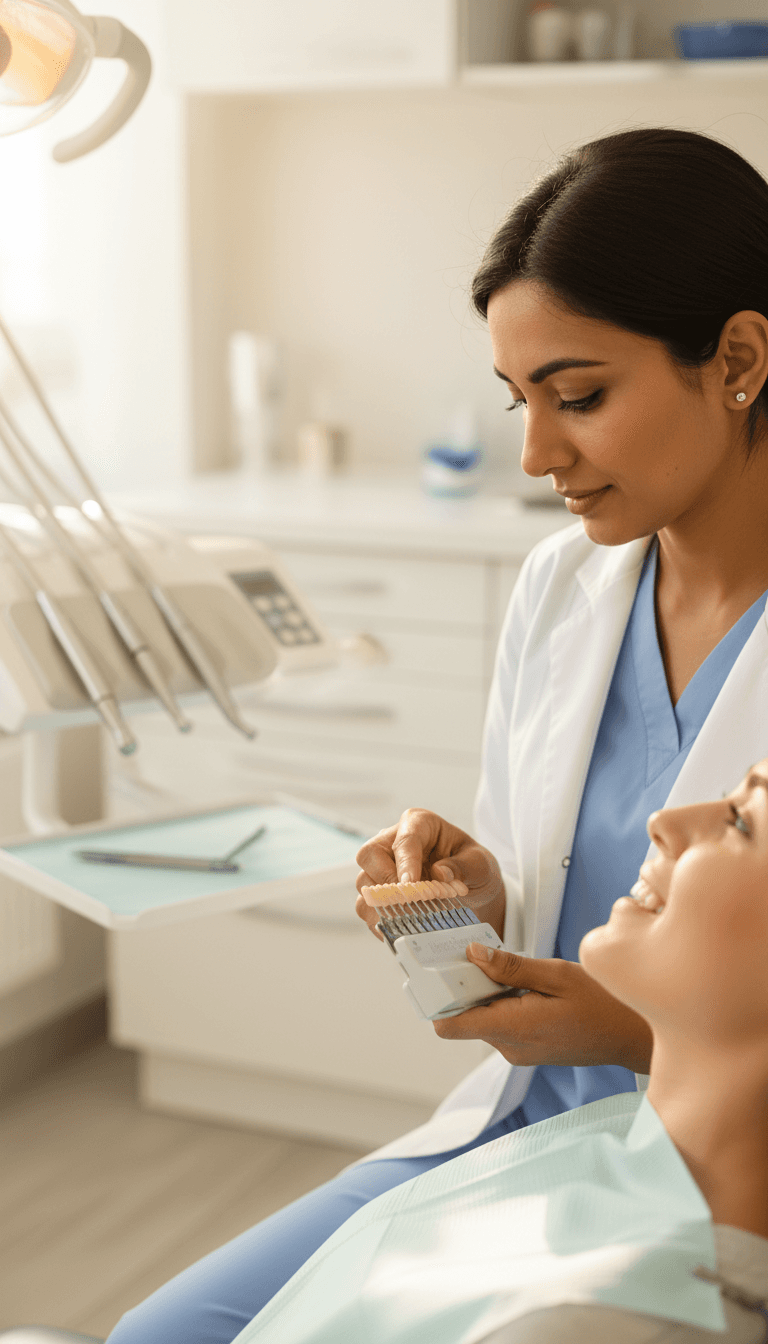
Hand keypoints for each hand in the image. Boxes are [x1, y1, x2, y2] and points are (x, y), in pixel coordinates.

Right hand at [355, 809, 505, 940]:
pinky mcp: (380, 894)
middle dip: (385, 881)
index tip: (411, 884)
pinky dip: (379, 920)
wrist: (473, 892)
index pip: (405, 839)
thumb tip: (439, 873)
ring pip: (363, 883)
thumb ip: (464, 866)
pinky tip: (400, 927)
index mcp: (419, 825)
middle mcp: (393, 843)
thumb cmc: (474, 868)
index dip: (406, 862)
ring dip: (381, 904)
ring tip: (406, 917)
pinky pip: (366, 907)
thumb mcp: (480, 863)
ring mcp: (383, 869)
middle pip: (369, 855)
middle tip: (408, 901)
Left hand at [434, 944, 653, 1073]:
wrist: (632, 1035)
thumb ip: (510, 967)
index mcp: (512, 1028)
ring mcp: (518, 1052)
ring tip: (512, 969)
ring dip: (488, 994)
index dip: (437, 999)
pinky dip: (503, 1003)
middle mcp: (509, 1048)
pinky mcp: (527, 1050)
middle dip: (466, 987)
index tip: (439, 970)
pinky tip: (526, 986)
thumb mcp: (555, 974)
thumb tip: (472, 954)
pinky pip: (501, 1024)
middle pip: (464, 1017)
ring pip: (483, 1018)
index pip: (449, 1026)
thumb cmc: (602, 1001)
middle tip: (478, 955)